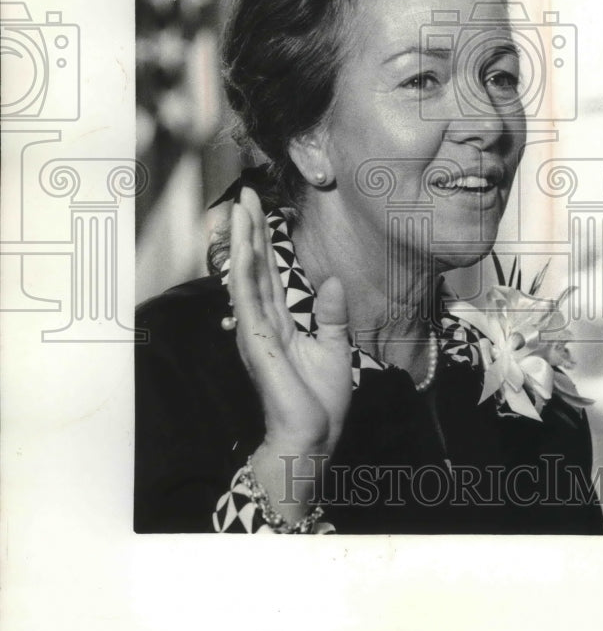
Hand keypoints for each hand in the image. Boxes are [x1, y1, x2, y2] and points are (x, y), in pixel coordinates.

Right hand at [229, 187, 352, 457]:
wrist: (312, 435)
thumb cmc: (320, 400)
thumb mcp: (335, 347)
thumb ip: (332, 315)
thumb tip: (334, 281)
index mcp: (282, 322)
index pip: (271, 273)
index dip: (266, 242)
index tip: (261, 211)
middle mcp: (264, 321)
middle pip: (255, 266)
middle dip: (249, 230)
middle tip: (244, 195)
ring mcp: (256, 329)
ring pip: (246, 275)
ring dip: (243, 240)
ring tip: (239, 208)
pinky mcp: (256, 340)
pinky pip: (247, 299)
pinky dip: (244, 270)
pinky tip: (243, 247)